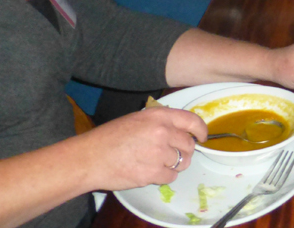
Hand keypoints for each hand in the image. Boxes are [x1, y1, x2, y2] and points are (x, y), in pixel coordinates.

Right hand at [81, 107, 206, 191]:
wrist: (90, 158)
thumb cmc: (110, 137)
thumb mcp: (137, 119)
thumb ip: (160, 122)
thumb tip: (179, 130)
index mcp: (159, 116)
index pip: (191, 120)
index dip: (201, 130)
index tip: (203, 136)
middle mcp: (162, 132)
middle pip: (189, 144)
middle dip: (185, 151)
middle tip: (175, 154)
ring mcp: (158, 154)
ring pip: (181, 162)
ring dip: (174, 164)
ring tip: (159, 163)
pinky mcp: (152, 173)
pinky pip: (170, 176)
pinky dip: (164, 176)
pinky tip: (151, 171)